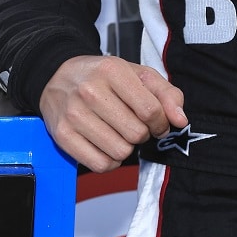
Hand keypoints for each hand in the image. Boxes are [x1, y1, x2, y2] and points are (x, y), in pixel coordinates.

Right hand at [38, 55, 186, 171]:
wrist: (57, 77)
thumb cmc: (102, 77)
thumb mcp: (137, 74)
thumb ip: (166, 93)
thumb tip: (180, 120)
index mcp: (112, 70)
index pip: (150, 110)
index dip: (160, 122)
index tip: (156, 122)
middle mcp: (90, 91)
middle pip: (136, 134)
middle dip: (141, 133)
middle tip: (132, 124)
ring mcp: (74, 115)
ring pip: (120, 152)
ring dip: (125, 147)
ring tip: (117, 132)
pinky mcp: (63, 136)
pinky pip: (100, 165)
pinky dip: (109, 161)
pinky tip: (105, 144)